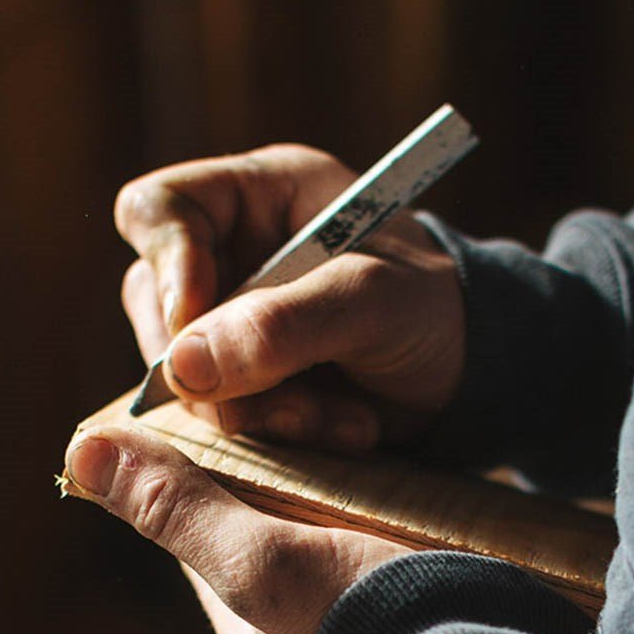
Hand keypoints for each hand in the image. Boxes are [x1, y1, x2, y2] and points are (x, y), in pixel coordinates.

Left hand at [64, 427, 408, 633]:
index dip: (210, 467)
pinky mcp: (422, 623)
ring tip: (375, 443)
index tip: (236, 411)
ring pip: (333, 544)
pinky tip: (423, 494)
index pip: (206, 534)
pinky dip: (395, 520)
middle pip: (271, 536)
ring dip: (348, 494)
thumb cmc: (374, 626)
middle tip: (324, 417)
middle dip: (288, 476)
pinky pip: (389, 557)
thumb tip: (84, 455)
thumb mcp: (263, 560)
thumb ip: (182, 510)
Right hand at [115, 144, 465, 449]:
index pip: (158, 210)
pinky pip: (225, 419)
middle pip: (157, 307)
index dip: (166, 266)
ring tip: (336, 420)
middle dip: (218, 368)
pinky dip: (282, 436)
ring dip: (259, 413)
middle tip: (287, 401)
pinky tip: (345, 430)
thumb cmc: (435, 306)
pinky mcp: (248, 384)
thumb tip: (184, 364)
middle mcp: (232, 256)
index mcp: (259, 197)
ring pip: (188, 377)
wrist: (475, 371)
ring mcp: (233, 325)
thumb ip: (286, 324)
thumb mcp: (374, 301)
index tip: (198, 326)